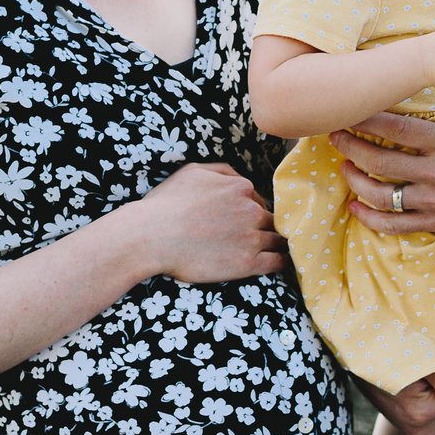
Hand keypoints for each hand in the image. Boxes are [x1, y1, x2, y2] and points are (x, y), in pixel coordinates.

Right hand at [132, 163, 286, 283]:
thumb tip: (240, 179)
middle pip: (269, 218)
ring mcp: (251, 237)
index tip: (245, 220)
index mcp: (240, 188)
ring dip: (276, 243)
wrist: (152, 237)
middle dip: (264, 226)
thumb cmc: (167, 204)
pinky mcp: (247, 263)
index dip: (252, 210)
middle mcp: (250, 210)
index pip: (257, 199)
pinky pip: (277, 262)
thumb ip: (222, 171)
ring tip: (276, 250)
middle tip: (256, 236)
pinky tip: (283, 262)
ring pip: (277, 239)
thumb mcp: (193, 171)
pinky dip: (282, 262)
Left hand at [334, 96, 434, 244]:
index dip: (365, 118)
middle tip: (334, 135)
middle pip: (378, 159)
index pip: (395, 128)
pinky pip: (396, 225)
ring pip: (381, 194)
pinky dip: (371, 218)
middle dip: (349, 145)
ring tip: (344, 168)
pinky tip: (357, 208)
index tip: (348, 110)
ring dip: (355, 180)